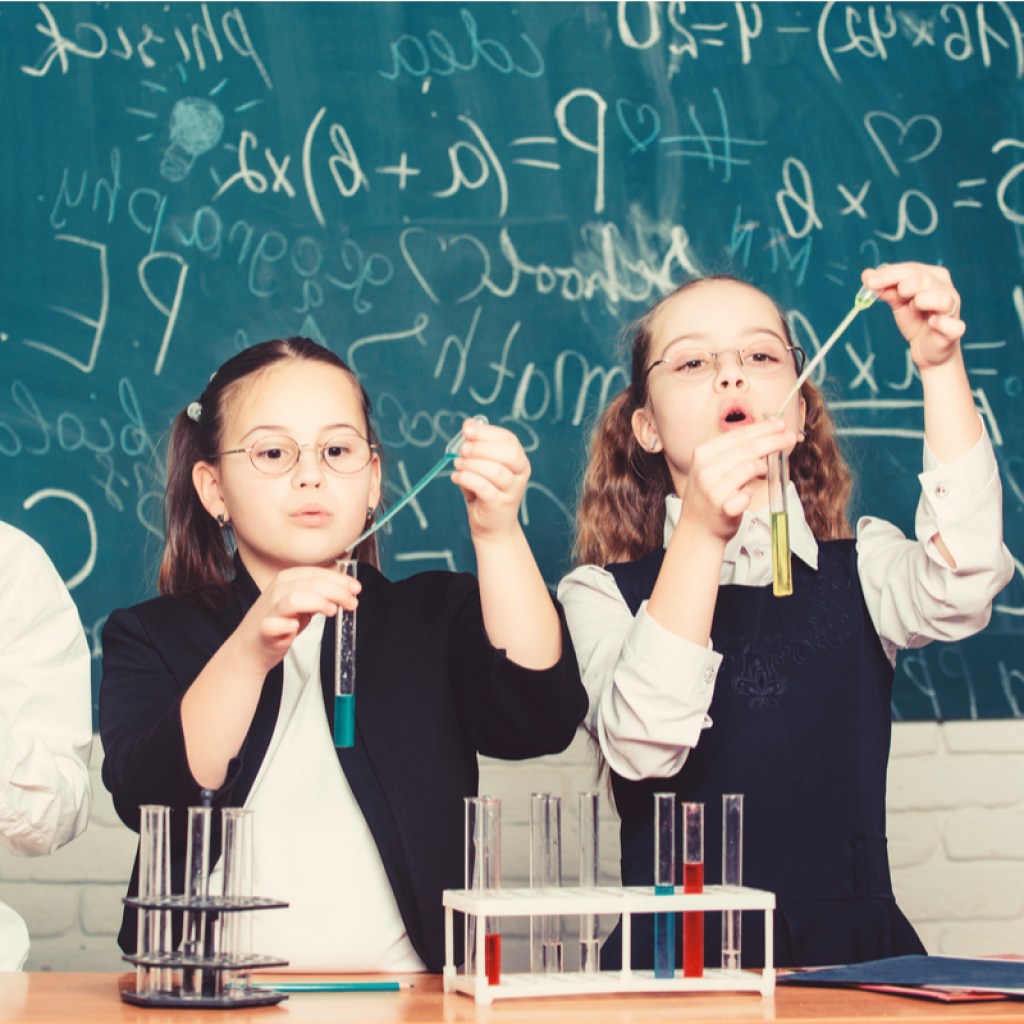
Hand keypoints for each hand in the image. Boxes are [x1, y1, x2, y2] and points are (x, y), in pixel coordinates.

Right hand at [237, 565, 359, 673]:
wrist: (250, 648)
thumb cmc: (279, 624)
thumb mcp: (302, 604)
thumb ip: (320, 595)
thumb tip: (346, 590)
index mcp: (288, 580)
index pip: (317, 573)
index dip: (339, 580)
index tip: (356, 588)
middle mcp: (277, 590)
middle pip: (310, 584)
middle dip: (336, 591)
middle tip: (352, 602)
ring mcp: (269, 610)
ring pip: (294, 599)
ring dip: (317, 603)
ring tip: (332, 611)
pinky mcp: (264, 630)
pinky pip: (272, 624)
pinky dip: (284, 625)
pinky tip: (294, 627)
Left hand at [450, 419, 529, 542]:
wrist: (492, 526)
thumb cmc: (485, 491)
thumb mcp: (481, 465)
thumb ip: (476, 446)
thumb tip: (468, 426)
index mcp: (518, 459)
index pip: (508, 439)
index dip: (487, 432)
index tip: (466, 429)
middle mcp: (520, 473)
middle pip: (508, 453)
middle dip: (481, 447)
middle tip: (462, 449)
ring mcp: (512, 490)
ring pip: (496, 471)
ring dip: (472, 464)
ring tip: (458, 465)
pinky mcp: (500, 504)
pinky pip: (484, 487)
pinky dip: (466, 479)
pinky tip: (456, 478)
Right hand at [678, 418, 797, 543]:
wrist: (697, 529)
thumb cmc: (709, 496)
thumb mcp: (711, 467)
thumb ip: (732, 452)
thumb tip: (764, 436)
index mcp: (703, 453)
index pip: (738, 434)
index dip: (762, 428)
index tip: (780, 425)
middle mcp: (705, 469)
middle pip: (748, 448)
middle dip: (773, 441)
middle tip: (790, 438)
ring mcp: (713, 489)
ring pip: (750, 467)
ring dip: (763, 468)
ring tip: (765, 473)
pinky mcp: (723, 508)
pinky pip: (747, 494)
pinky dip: (751, 494)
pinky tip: (746, 495)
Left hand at [862, 262, 964, 370]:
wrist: (926, 349)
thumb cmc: (916, 320)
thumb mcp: (899, 303)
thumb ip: (886, 289)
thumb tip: (867, 274)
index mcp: (934, 277)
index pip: (912, 269)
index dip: (890, 274)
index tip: (870, 281)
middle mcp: (947, 290)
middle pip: (925, 279)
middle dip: (904, 286)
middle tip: (896, 297)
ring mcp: (953, 310)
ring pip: (941, 298)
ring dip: (922, 301)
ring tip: (913, 308)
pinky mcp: (955, 330)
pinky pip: (953, 325)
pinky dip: (941, 323)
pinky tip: (932, 322)